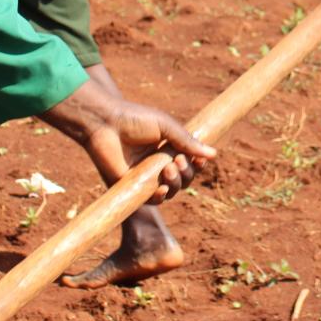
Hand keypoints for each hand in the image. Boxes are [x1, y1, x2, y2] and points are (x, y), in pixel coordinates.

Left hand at [41, 83, 216, 201]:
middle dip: (187, 173)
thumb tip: (213, 154)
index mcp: (169, 149)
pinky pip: (153, 200)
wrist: (106, 124)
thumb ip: (187, 141)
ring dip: (176, 183)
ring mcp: (146, 177)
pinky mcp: (133, 188)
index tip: (201, 160)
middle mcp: (159, 165)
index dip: (198, 165)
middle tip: (177, 161)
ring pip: (171, 190)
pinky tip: (160, 188)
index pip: (191, 163)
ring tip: (167, 170)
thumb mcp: (166, 127)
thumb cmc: (135, 120)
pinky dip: (161, 197)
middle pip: (184, 179)